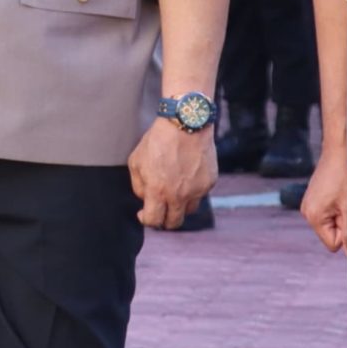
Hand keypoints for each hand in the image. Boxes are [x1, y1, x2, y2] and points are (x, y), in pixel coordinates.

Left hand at [130, 111, 217, 229]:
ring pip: (188, 210)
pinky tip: (186, 176)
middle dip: (165, 220)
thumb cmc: (157, 141)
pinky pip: (200, 194)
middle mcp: (179, 195)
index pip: (153, 220)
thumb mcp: (136, 162)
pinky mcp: (209, 182)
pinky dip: (192, 191)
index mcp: (158, 191)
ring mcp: (197, 190)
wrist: (185, 125)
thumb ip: (139, 185)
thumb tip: (145, 199)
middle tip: (160, 210)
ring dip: (180, 207)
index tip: (144, 214)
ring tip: (173, 193)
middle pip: (174, 223)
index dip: (146, 220)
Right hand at [302, 145, 346, 252]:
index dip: (346, 235)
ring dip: (341, 214)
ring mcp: (309, 203)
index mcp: (313, 217)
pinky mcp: (314, 196)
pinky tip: (341, 191)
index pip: (333, 243)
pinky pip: (328, 211)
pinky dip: (337, 205)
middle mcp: (307, 211)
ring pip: (331, 222)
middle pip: (331, 233)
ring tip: (345, 196)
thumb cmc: (345, 176)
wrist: (340, 150)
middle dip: (343, 223)